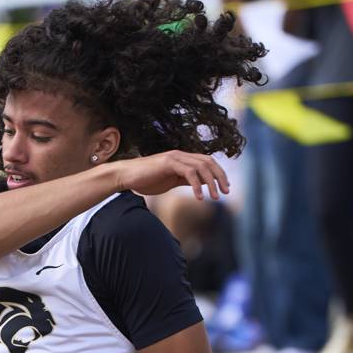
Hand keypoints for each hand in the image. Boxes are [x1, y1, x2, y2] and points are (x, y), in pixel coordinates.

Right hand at [109, 151, 229, 200]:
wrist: (125, 176)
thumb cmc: (144, 180)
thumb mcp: (169, 181)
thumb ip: (184, 180)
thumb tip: (199, 185)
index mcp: (182, 159)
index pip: (207, 162)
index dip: (218, 173)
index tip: (225, 187)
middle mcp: (181, 155)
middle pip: (208, 162)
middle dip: (220, 177)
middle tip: (226, 192)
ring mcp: (175, 157)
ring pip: (202, 167)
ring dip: (211, 182)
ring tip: (216, 196)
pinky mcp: (169, 163)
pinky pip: (189, 173)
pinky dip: (197, 185)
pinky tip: (199, 197)